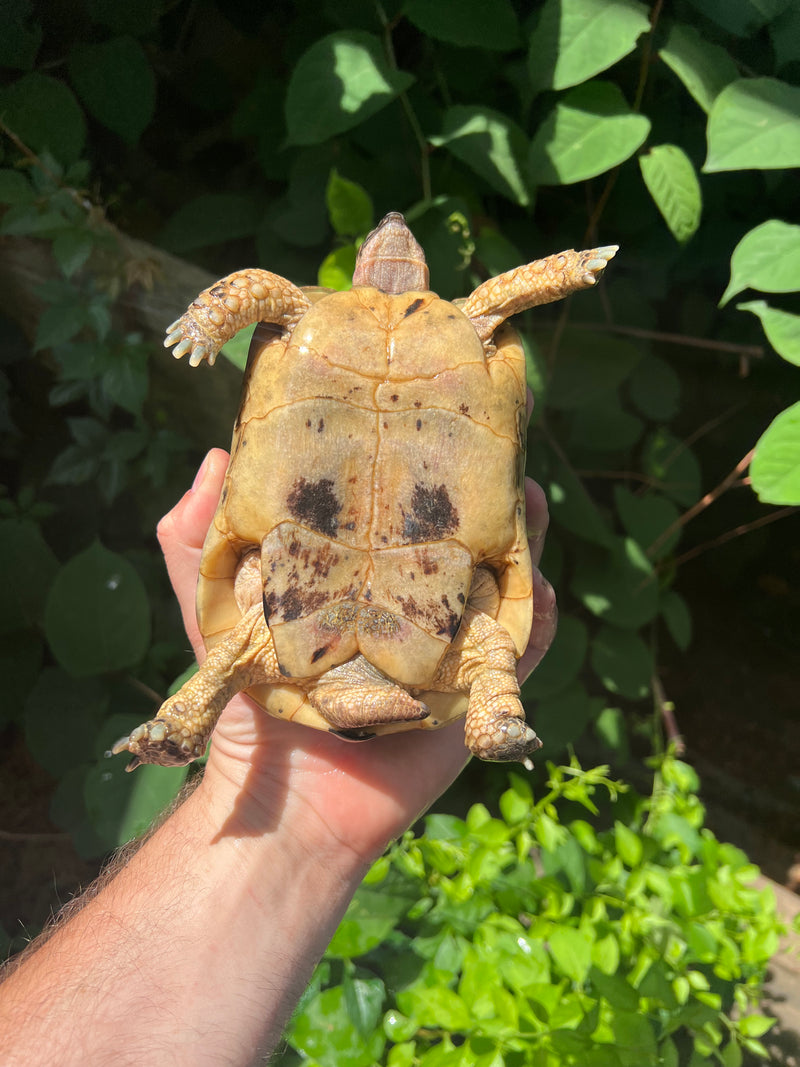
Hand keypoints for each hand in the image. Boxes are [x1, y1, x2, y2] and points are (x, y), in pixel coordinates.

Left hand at [158, 449, 556, 864]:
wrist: (290, 802)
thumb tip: (215, 458)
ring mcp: (450, 647)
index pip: (398, 512)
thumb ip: (197, 544)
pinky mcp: (475, 691)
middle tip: (500, 445)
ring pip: (503, 581)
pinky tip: (542, 585)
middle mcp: (412, 607)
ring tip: (528, 498)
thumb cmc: (251, 707)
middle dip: (486, 489)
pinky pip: (521, 650)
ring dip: (525, 538)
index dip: (420, 465)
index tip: (431, 416)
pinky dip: (540, 618)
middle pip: (461, 536)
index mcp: (362, 582)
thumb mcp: (213, 617)